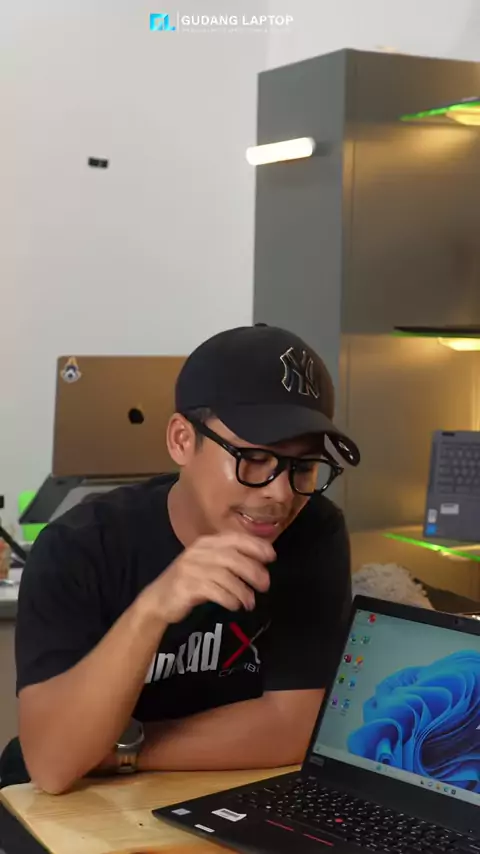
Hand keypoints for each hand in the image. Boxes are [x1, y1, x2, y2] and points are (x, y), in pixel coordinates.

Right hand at [140, 533, 274, 623]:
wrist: (159, 600)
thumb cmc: (190, 582)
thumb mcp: (209, 565)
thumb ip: (229, 560)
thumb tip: (260, 562)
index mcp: (207, 542)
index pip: (235, 538)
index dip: (255, 545)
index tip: (272, 556)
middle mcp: (199, 551)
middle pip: (233, 557)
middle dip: (253, 571)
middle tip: (265, 585)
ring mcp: (191, 568)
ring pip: (225, 575)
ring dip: (243, 590)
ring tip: (250, 602)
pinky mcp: (186, 586)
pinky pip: (214, 591)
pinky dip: (229, 598)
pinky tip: (235, 605)